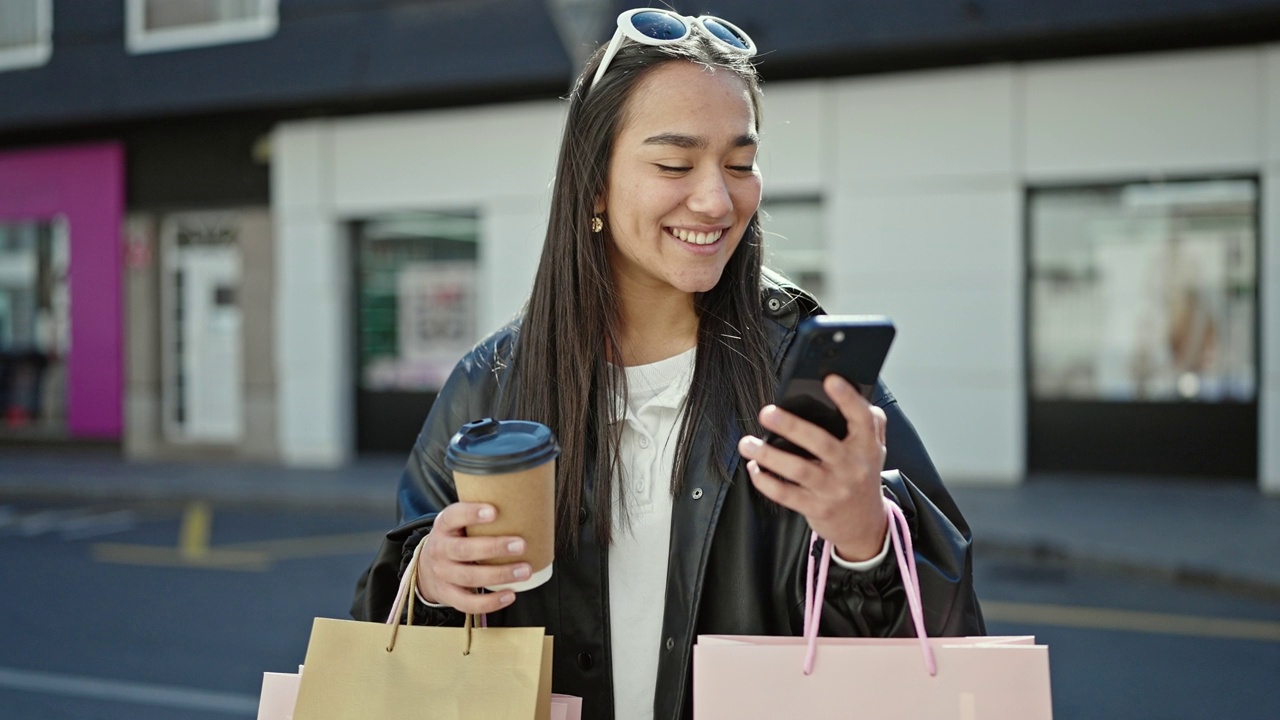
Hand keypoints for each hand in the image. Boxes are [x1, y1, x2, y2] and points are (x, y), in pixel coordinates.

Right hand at [416, 502, 530, 613]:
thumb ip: (480, 516)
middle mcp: (440, 549)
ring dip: (499, 575)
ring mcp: (442, 574)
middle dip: (494, 547)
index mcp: (444, 526)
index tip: (494, 511)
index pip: (453, 516)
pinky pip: (468, 603)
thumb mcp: (459, 523)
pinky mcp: (448, 595)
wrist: (426, 568)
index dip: (472, 514)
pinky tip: (510, 594)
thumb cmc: (456, 539)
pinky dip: (490, 602)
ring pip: (469, 577)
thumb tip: (525, 504)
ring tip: (524, 571)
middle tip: (521, 545)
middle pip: (464, 550)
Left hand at [737, 374, 888, 561]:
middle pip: (821, 443)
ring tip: (747, 443)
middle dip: (792, 426)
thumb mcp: (874, 449)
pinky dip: (766, 481)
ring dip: (768, 456)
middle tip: (767, 413)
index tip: (830, 379)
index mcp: (867, 446)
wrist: (864, 525)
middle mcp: (852, 467)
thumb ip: (869, 420)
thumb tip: (850, 387)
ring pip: (798, 470)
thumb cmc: (862, 476)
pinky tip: (754, 468)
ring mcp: (834, 489)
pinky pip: (786, 494)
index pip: (862, 418)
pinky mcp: (816, 508)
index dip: (848, 398)